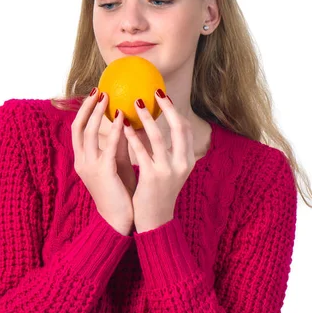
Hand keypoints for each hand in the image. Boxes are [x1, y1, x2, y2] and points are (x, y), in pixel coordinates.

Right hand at [71, 90, 134, 235]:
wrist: (119, 219)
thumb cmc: (119, 190)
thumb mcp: (116, 162)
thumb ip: (117, 143)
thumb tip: (126, 120)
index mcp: (82, 159)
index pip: (77, 130)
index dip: (83, 111)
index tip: (94, 94)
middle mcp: (81, 162)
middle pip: (78, 128)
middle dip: (86, 108)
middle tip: (98, 91)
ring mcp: (89, 167)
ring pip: (88, 134)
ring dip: (97, 114)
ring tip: (108, 99)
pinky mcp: (103, 173)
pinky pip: (107, 146)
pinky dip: (115, 130)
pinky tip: (124, 118)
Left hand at [123, 90, 195, 231]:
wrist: (155, 220)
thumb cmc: (158, 192)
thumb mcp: (169, 170)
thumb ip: (167, 151)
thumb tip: (152, 126)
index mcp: (188, 160)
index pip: (186, 129)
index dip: (175, 111)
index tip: (164, 96)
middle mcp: (182, 163)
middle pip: (179, 127)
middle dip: (167, 107)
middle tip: (154, 92)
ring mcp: (168, 171)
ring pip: (159, 137)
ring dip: (146, 118)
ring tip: (135, 103)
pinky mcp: (152, 177)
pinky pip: (142, 152)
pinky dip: (132, 137)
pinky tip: (123, 126)